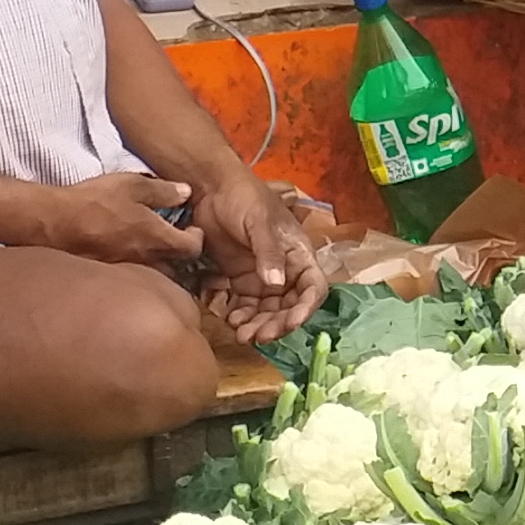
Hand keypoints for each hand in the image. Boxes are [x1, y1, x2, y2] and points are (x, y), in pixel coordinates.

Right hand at [29, 171, 205, 270]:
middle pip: (178, 268)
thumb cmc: (95, 201)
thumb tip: (187, 192)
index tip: (192, 229)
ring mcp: (127, 271)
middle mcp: (146, 260)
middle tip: (175, 240)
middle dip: (180, 256)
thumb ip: (164, 191)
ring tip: (151, 249)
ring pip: (154, 275)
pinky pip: (132, 278)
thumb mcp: (133, 185)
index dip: (197, 239)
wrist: (54, 222)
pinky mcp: (109, 275)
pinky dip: (136, 269)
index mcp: (157, 238)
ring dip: (159, 265)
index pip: (194, 249)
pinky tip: (127, 254)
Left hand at [189, 171, 333, 343]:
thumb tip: (276, 284)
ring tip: (242, 334)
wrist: (212, 189)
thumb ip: (268, 252)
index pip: (313, 287)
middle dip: (277, 324)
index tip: (291, 323)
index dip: (306, 308)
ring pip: (266, 311)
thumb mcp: (258, 221)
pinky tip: (230, 320)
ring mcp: (261, 277)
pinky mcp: (240, 280)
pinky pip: (244, 306)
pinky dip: (240, 317)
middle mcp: (285, 270)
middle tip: (260, 336)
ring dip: (258, 325)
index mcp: (299, 254)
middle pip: (289, 306)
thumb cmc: (244, 198)